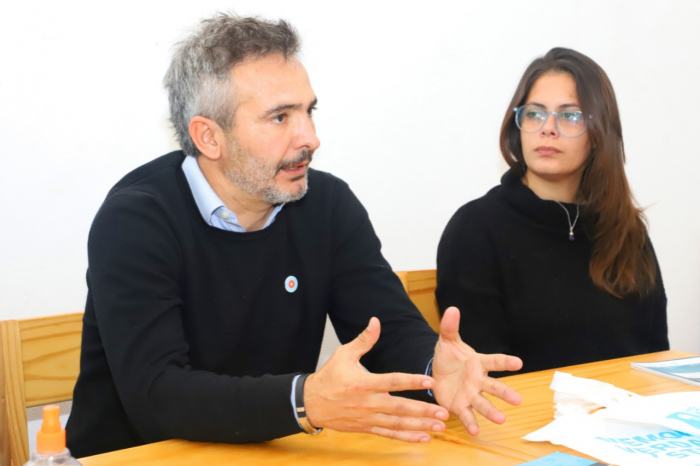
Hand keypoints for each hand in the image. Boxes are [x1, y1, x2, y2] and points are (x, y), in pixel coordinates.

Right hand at [304, 317, 449, 442]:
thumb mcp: (344, 354)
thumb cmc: (329, 376)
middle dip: (423, 410)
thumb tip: (376, 321)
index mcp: (364, 383)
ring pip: (398, 424)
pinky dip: (407, 437)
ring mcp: (368, 418)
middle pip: (400, 407)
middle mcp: (368, 402)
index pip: (392, 382)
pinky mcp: (366, 427)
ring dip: (420, 425)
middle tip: (444, 412)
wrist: (311, 402)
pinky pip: (389, 434)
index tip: (430, 381)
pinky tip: (423, 437)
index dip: (412, 381)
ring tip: (439, 426)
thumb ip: (364, 340)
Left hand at [432, 306, 522, 435]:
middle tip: (518, 400)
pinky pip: (467, 415)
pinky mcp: (460, 406)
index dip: (506, 362)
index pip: (494, 361)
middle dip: (505, 393)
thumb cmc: (448, 357)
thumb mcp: (447, 341)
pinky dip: (471, 423)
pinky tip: (475, 432)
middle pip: (494, 386)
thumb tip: (452, 309)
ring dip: (492, 412)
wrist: (437, 374)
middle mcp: (478, 380)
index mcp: (478, 363)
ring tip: (501, 420)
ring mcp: (471, 395)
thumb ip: (450, 327)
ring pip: (483, 403)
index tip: (519, 362)